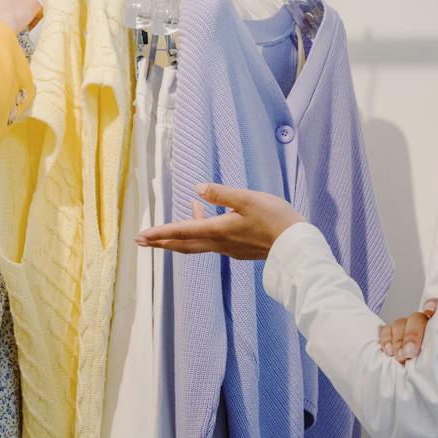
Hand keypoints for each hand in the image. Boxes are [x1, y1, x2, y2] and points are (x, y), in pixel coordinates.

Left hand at [137, 184, 304, 260]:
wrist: (297, 247)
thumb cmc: (274, 219)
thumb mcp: (247, 199)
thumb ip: (220, 193)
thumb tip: (196, 189)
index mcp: (217, 231)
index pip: (181, 232)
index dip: (159, 233)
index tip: (140, 237)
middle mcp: (219, 244)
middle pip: (183, 244)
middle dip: (161, 241)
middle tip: (141, 241)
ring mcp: (229, 249)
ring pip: (197, 243)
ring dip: (181, 234)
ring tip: (177, 217)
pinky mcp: (238, 249)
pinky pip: (212, 240)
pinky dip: (202, 230)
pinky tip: (208, 216)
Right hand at [378, 300, 437, 363]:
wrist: (432, 383)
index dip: (432, 305)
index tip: (430, 313)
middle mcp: (424, 325)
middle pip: (416, 318)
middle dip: (411, 335)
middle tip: (410, 353)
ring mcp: (407, 329)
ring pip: (400, 323)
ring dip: (398, 341)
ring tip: (400, 357)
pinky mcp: (393, 335)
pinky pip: (385, 330)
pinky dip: (385, 339)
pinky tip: (388, 351)